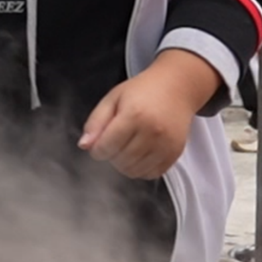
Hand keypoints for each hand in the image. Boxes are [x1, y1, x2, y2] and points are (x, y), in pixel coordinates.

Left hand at [79, 49, 221, 180]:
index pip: (106, 147)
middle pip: (120, 161)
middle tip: (114, 143)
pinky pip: (152, 174)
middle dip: (110, 156)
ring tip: (126, 148)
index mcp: (134, 115)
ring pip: (135, 171)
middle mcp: (153, 132)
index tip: (98, 143)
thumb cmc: (142, 91)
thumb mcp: (112, 99)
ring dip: (124, 165)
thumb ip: (95, 122)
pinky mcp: (176, 153)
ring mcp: (166, 145)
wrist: (177, 87)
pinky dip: (141, 169)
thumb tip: (84, 145)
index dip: (96, 149)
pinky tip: (139, 155)